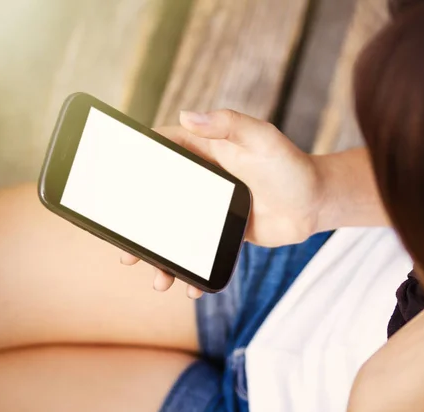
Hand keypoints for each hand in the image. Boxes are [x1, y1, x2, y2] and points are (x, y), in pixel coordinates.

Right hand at [122, 109, 323, 297]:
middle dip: (136, 224)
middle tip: (123, 249)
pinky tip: (188, 284)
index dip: (133, 164)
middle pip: (157, 198)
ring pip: (173, 230)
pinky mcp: (221, 231)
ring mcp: (209, 207)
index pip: (160, 153)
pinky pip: (198, 249)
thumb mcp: (262, 138)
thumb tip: (187, 115)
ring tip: (156, 276)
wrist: (314, 203)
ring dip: (160, 254)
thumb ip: (229, 125)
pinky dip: (190, 267)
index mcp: (204, 151)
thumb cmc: (290, 166)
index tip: (109, 182)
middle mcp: (201, 179)